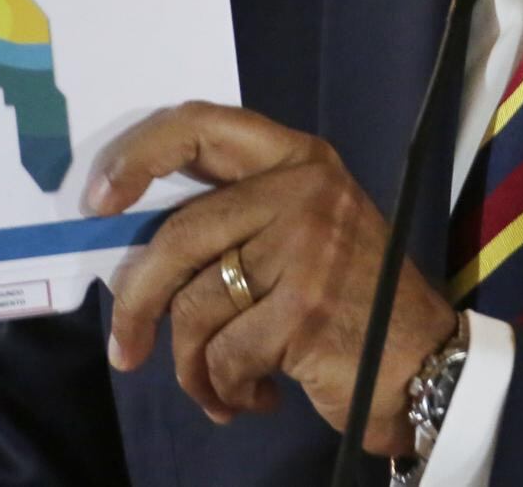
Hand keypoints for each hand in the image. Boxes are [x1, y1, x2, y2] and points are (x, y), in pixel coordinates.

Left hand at [87, 102, 457, 455]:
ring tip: (219, 385)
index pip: (201, 125)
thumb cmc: (351, 297)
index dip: (137, 155)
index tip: (98, 202)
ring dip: (191, 365)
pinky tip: (255, 397)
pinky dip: (224, 390)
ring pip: (194, 307)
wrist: (424, 362)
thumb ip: (234, 219)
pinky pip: (222, 355)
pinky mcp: (305, 308)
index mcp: (297, 159)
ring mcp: (307, 247)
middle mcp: (304, 190)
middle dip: (139, 302)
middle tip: (125, 349)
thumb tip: (130, 246)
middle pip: (179, 236)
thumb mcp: (302, 231)